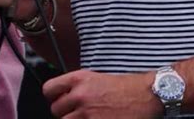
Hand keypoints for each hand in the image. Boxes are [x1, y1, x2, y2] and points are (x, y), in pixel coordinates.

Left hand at [43, 69, 161, 117]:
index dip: (52, 97)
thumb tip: (61, 97)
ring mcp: (88, 114)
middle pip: (56, 110)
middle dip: (64, 113)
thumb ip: (75, 86)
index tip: (58, 101)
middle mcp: (80, 95)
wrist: (144, 95)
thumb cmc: (121, 87)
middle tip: (76, 113)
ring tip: (87, 117)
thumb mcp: (94, 78)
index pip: (48, 90)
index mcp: (78, 79)